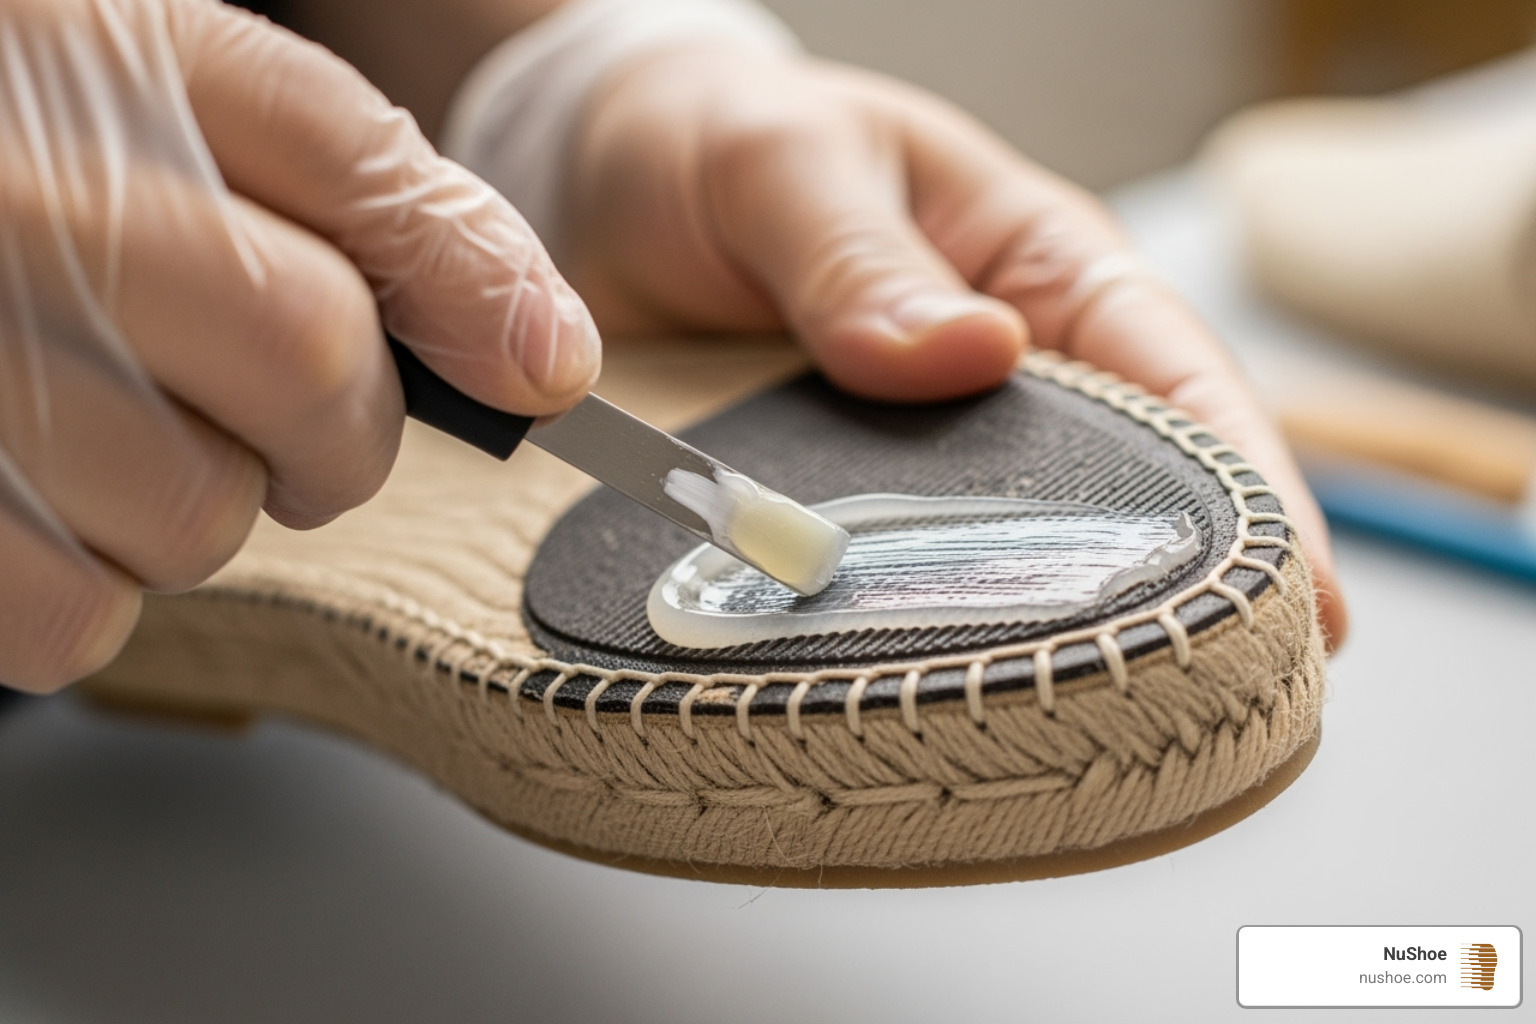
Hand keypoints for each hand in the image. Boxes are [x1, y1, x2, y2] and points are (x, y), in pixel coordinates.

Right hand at [0, 0, 599, 691]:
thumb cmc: (17, 139)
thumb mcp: (187, 93)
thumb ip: (385, 204)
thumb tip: (549, 359)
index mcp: (108, 77)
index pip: (356, 198)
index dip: (464, 297)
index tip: (536, 373)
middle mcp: (25, 217)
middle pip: (310, 375)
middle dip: (333, 422)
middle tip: (268, 398)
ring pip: (197, 520)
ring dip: (194, 500)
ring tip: (102, 419)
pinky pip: (75, 620)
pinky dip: (89, 585)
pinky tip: (41, 489)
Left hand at [564, 46, 1346, 647]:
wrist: (609, 178)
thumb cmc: (718, 140)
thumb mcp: (783, 168)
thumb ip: (857, 260)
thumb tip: (972, 352)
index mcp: (1029, 264)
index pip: (1173, 371)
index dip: (1252, 481)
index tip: (1303, 593)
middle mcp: (1002, 365)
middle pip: (1132, 484)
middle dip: (1191, 588)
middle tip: (1234, 704)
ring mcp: (931, 443)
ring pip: (1027, 545)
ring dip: (1065, 628)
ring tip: (1116, 733)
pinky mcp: (851, 497)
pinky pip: (911, 571)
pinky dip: (937, 629)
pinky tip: (949, 697)